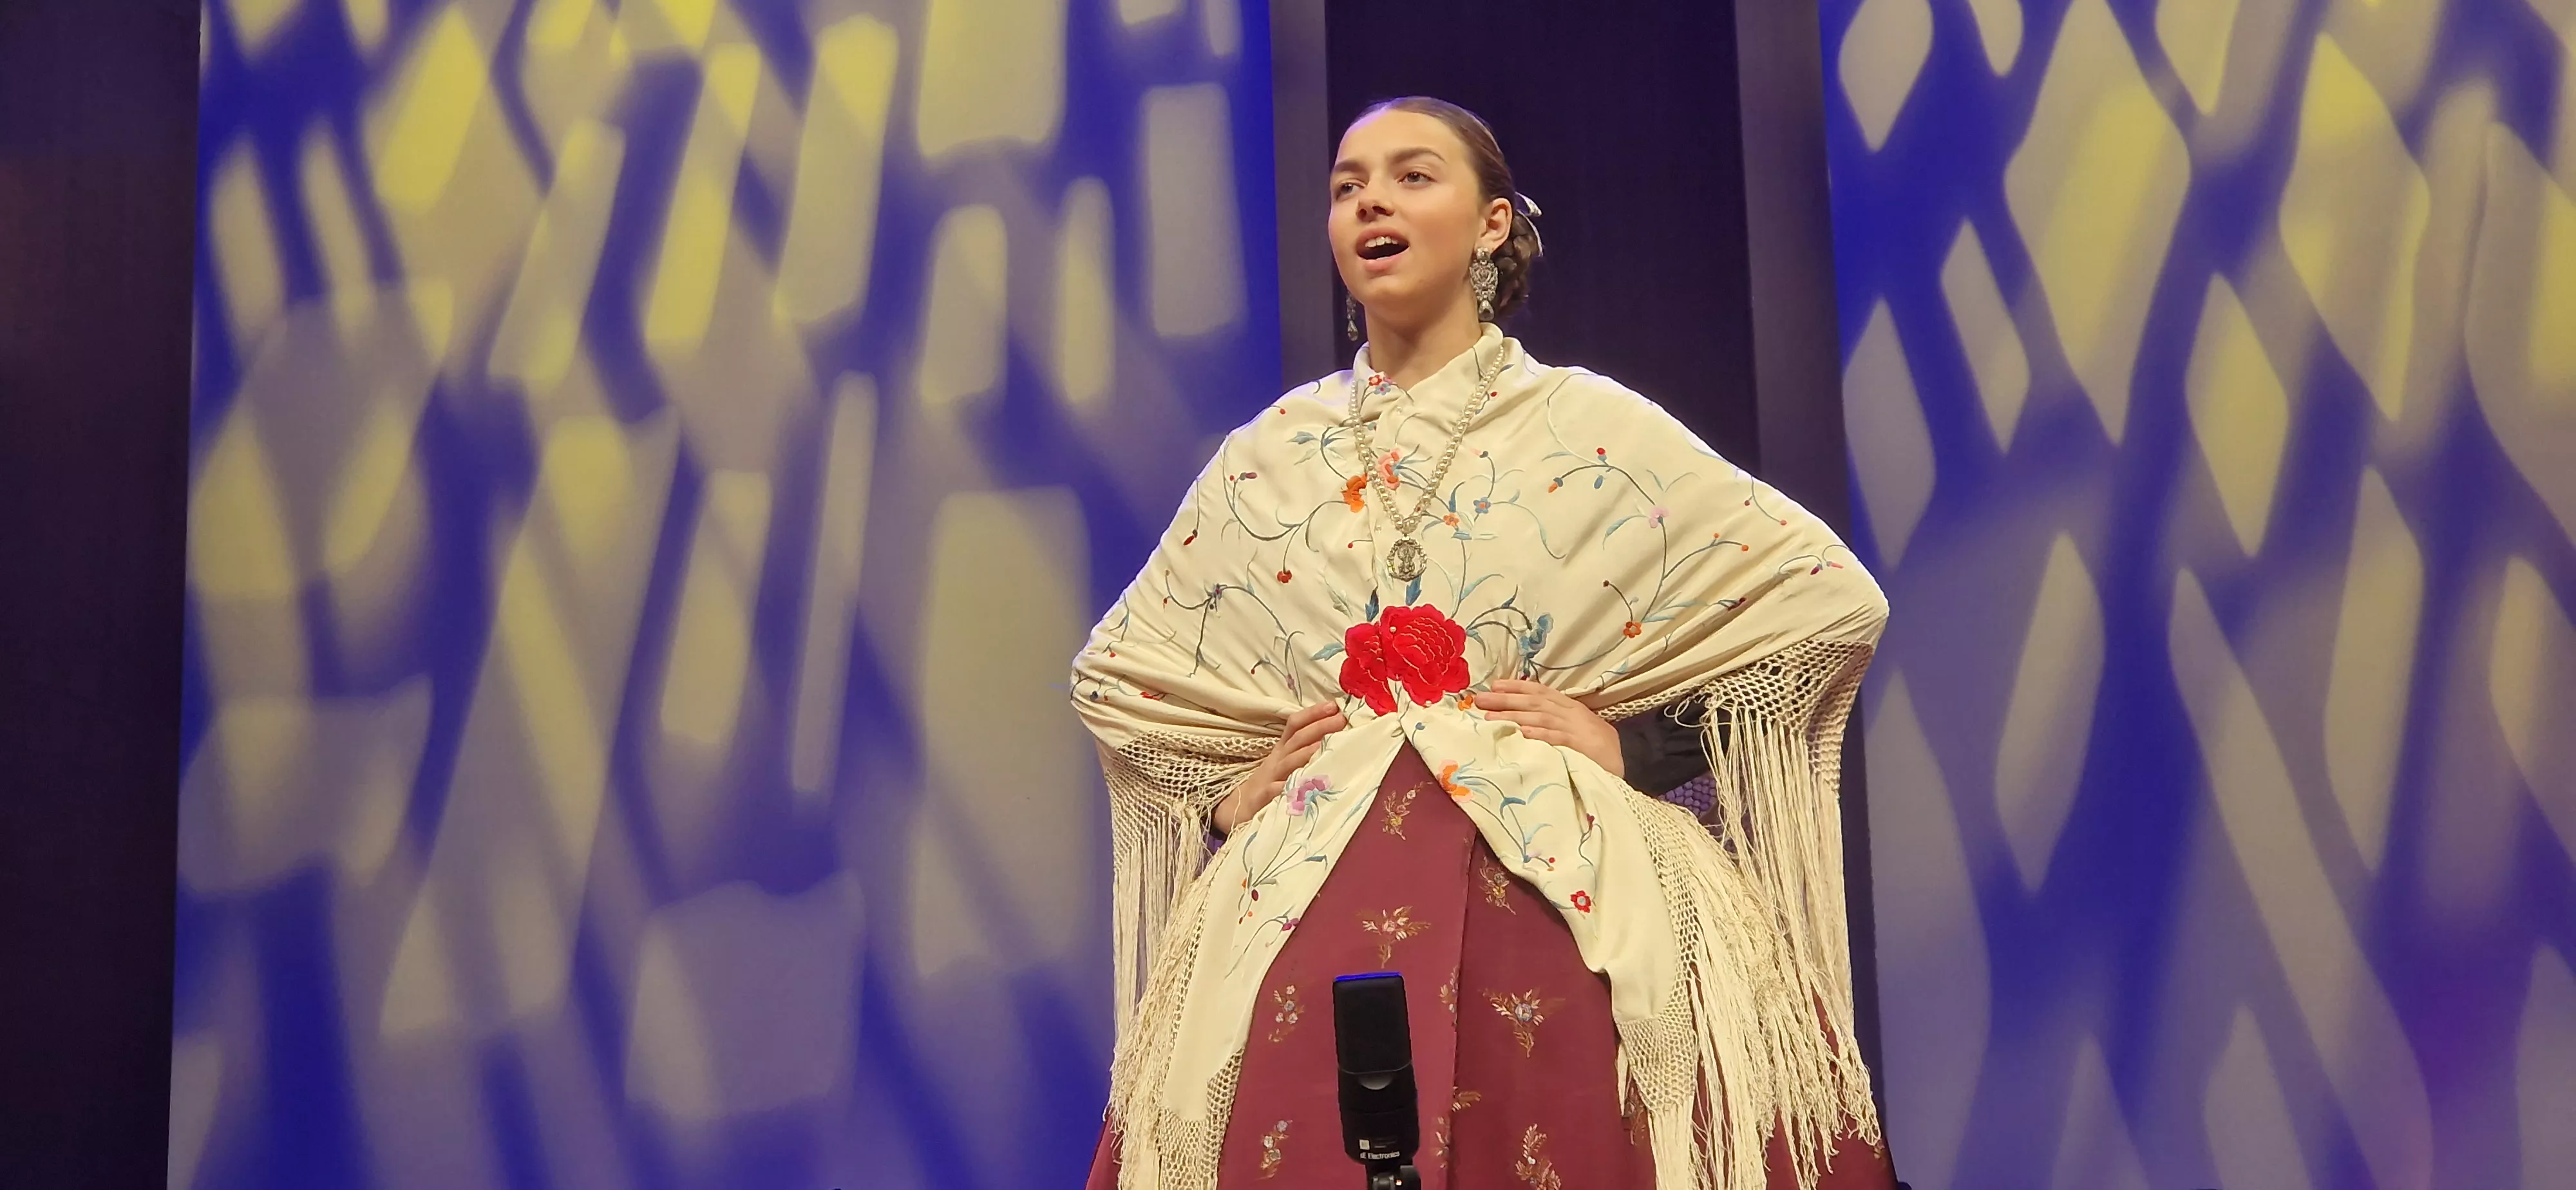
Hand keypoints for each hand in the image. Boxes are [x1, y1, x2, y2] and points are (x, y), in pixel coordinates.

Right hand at [1213, 701, 1348, 835]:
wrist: (1238, 807)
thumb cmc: (1270, 783)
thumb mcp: (1285, 763)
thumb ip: (1305, 751)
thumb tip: (1338, 737)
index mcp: (1283, 750)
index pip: (1296, 725)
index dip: (1313, 713)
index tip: (1333, 706)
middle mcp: (1278, 760)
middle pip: (1297, 739)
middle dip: (1319, 727)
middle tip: (1341, 719)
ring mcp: (1270, 778)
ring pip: (1289, 763)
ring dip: (1307, 753)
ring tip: (1324, 746)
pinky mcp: (1263, 799)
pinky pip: (1275, 791)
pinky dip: (1287, 788)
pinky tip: (1302, 786)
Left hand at [1475, 679, 1622, 776]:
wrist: (1630, 758)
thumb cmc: (1597, 744)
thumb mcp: (1575, 725)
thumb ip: (1553, 719)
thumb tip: (1523, 718)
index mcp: (1568, 706)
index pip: (1539, 691)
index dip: (1516, 686)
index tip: (1493, 685)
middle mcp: (1569, 713)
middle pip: (1534, 702)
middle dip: (1506, 699)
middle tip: (1480, 699)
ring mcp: (1576, 729)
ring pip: (1541, 718)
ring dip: (1515, 716)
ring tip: (1492, 716)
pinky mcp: (1582, 747)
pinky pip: (1558, 739)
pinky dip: (1541, 735)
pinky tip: (1524, 734)